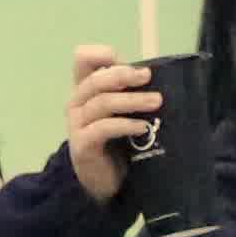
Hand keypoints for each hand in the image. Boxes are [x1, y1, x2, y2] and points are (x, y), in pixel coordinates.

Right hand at [54, 43, 158, 201]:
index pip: (82, 60)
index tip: (122, 58)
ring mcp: (77, 125)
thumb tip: (158, 74)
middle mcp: (76, 103)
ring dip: (132, 100)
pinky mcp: (83, 145)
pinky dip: (125, 125)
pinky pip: (103, 128)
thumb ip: (131, 92)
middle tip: (149, 77)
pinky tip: (142, 127)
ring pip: (102, 103)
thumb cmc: (117, 142)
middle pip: (95, 80)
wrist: (104, 182)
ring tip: (157, 102)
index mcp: (85, 90)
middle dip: (123, 75)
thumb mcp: (124, 112)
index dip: (100, 54)